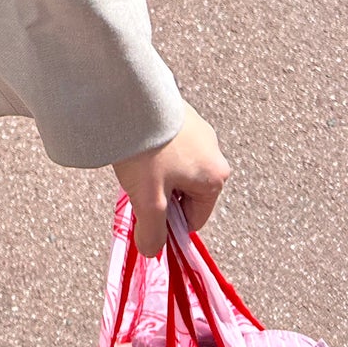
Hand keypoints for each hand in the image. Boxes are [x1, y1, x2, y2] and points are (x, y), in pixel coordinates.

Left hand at [113, 102, 229, 258]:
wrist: (130, 95)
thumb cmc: (146, 151)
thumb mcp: (149, 200)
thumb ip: (153, 232)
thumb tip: (152, 251)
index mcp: (216, 177)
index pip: (194, 218)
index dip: (168, 220)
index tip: (146, 205)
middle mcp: (215, 151)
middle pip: (185, 191)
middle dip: (162, 191)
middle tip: (139, 178)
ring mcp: (199, 128)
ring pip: (176, 166)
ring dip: (156, 168)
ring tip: (136, 157)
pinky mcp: (181, 111)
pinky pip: (169, 143)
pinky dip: (154, 147)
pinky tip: (138, 139)